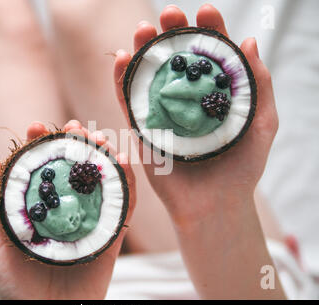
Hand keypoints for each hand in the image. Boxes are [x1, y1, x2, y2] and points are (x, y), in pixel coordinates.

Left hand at [0, 120, 134, 299]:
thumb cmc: (16, 283)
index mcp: (42, 205)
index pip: (44, 167)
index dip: (41, 144)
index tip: (38, 127)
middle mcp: (68, 207)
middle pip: (76, 168)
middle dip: (77, 142)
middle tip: (75, 127)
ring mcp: (92, 218)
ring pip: (102, 179)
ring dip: (103, 154)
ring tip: (98, 137)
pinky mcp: (112, 233)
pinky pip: (125, 204)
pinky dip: (127, 181)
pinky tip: (122, 160)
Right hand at [113, 4, 283, 298]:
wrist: (214, 206)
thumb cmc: (242, 169)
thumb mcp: (262, 123)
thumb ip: (259, 84)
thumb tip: (250, 41)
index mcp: (214, 94)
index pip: (210, 55)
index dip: (208, 30)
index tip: (205, 11)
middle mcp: (187, 100)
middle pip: (176, 60)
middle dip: (172, 33)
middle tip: (169, 14)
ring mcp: (163, 113)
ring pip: (149, 75)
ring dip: (144, 50)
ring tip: (144, 29)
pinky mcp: (143, 130)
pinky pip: (129, 101)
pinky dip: (122, 80)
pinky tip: (123, 58)